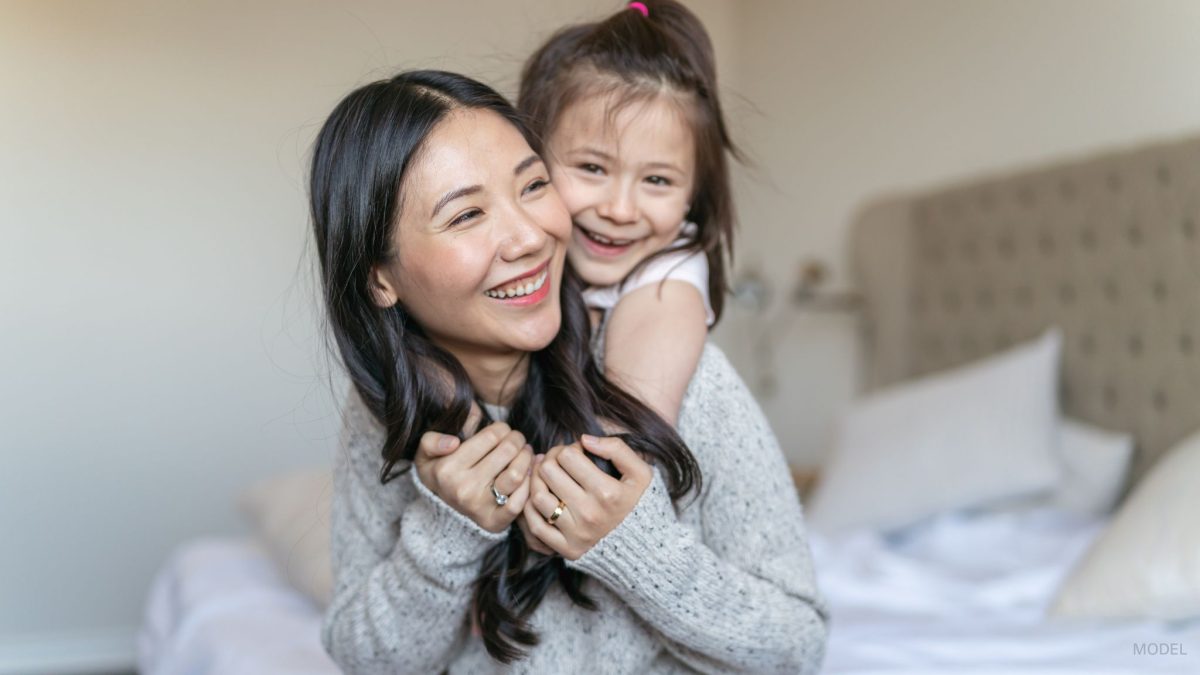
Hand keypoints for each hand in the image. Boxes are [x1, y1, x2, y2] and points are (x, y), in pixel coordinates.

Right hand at [414, 404, 534, 533]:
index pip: (490, 436)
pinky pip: (519, 502)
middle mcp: (463, 489)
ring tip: (524, 453)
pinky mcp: (494, 522)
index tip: (502, 430)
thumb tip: (455, 439)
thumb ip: (432, 440)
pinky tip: (527, 474)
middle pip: (507, 451)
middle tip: (517, 439)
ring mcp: (479, 507)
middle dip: (517, 439)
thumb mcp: (425, 456)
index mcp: (448, 469)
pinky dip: (528, 484)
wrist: (440, 515)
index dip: (502, 428)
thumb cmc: (440, 476)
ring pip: (516, 474)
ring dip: (526, 458)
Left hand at [520, 435, 652, 560]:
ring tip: (545, 475)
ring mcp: (576, 533)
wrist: (646, 547)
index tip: (576, 453)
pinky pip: (536, 526)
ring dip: (536, 480)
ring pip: (538, 497)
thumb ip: (617, 449)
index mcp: (607, 492)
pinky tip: (540, 496)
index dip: (569, 447)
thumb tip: (585, 439)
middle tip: (557, 460)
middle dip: (550, 459)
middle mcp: (589, 514)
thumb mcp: (641, 473)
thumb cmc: (640, 503)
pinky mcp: (567, 549)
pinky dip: (531, 508)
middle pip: (549, 472)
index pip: (568, 456)